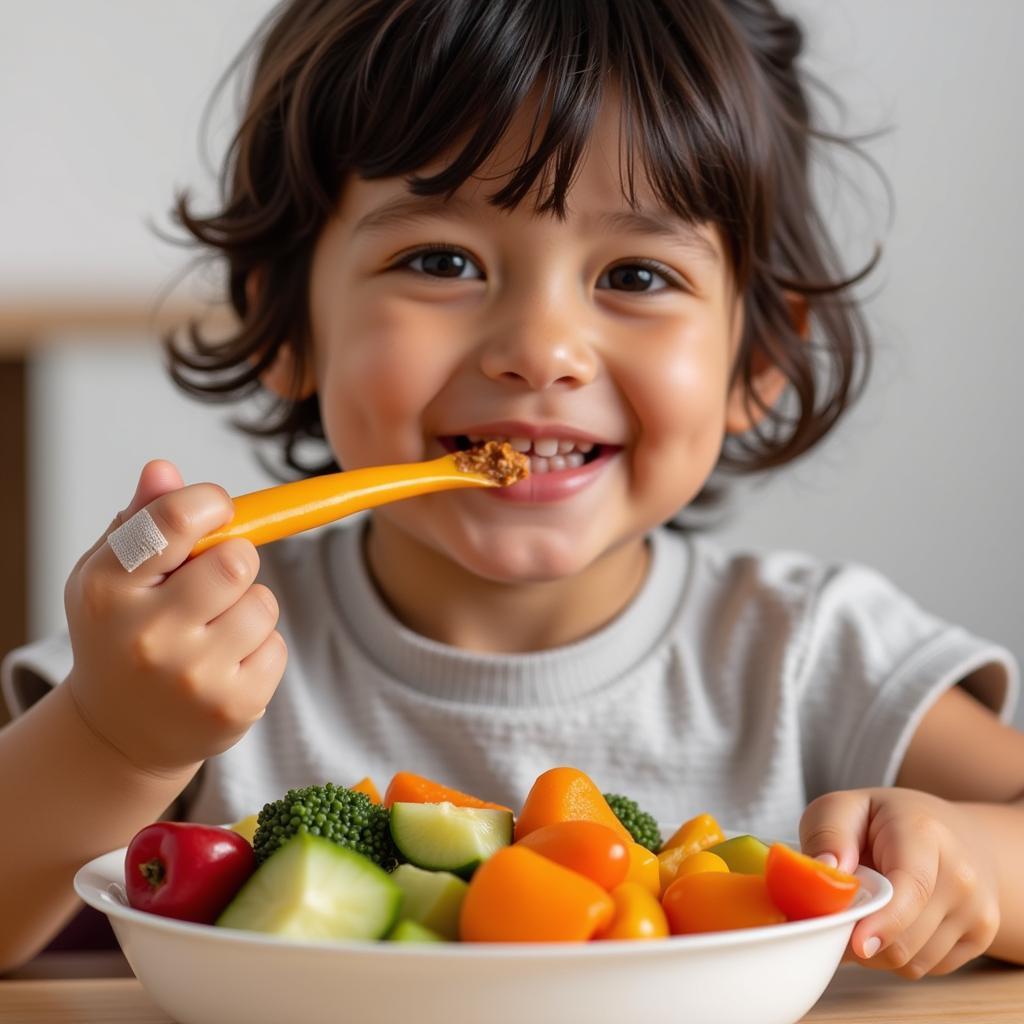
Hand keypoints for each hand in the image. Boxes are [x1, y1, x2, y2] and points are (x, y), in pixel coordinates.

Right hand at [63, 460, 286, 776]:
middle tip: (215, 577)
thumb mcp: (112, 574)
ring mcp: (190, 677)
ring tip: (214, 627)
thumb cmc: (121, 632)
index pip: (175, 519)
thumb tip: (165, 469)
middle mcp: (146, 635)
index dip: (211, 503)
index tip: (218, 508)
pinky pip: (276, 645)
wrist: (119, 733)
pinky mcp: (231, 707)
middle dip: (237, 558)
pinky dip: (259, 647)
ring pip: (263, 603)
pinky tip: (223, 664)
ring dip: (250, 605)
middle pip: (236, 561)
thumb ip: (143, 518)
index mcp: (108, 588)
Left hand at [800, 787, 999, 977]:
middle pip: (907, 937)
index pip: (912, 886)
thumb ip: (828, 833)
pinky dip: (897, 957)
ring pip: (913, 961)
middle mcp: (961, 874)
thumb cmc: (884, 821)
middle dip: (859, 939)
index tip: (856, 943)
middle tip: (835, 917)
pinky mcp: (982, 937)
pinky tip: (890, 923)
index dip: (884, 921)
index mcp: (925, 833)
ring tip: (863, 913)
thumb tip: (825, 868)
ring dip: (876, 952)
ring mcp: (977, 908)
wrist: (948, 832)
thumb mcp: (844, 808)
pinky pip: (925, 969)